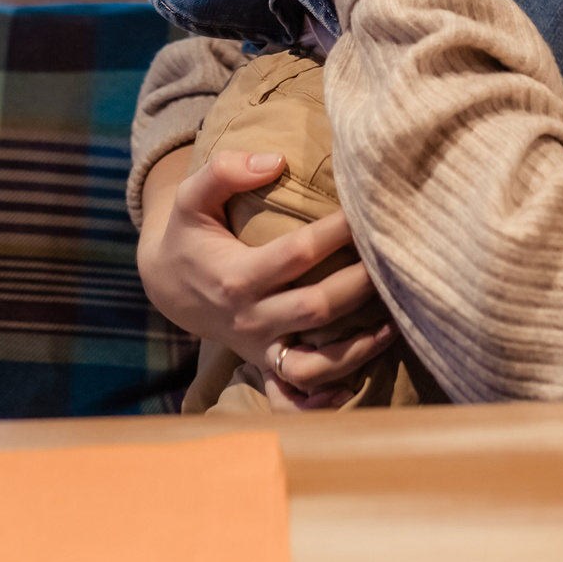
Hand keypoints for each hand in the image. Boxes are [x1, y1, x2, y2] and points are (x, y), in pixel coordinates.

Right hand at [136, 148, 396, 389]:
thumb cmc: (190, 234)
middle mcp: (250, 319)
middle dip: (359, 285)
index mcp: (235, 277)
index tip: (365, 210)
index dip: (336, 232)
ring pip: (313, 364)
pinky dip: (322, 400)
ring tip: (392, 323)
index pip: (297, 254)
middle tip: (393, 259)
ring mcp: (260, 348)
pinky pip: (293, 397)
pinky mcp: (265, 365)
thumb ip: (223, 171)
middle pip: (316, 308)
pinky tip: (354, 388)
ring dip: (357, 350)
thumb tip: (274, 161)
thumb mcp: (190, 197)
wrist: (169, 285)